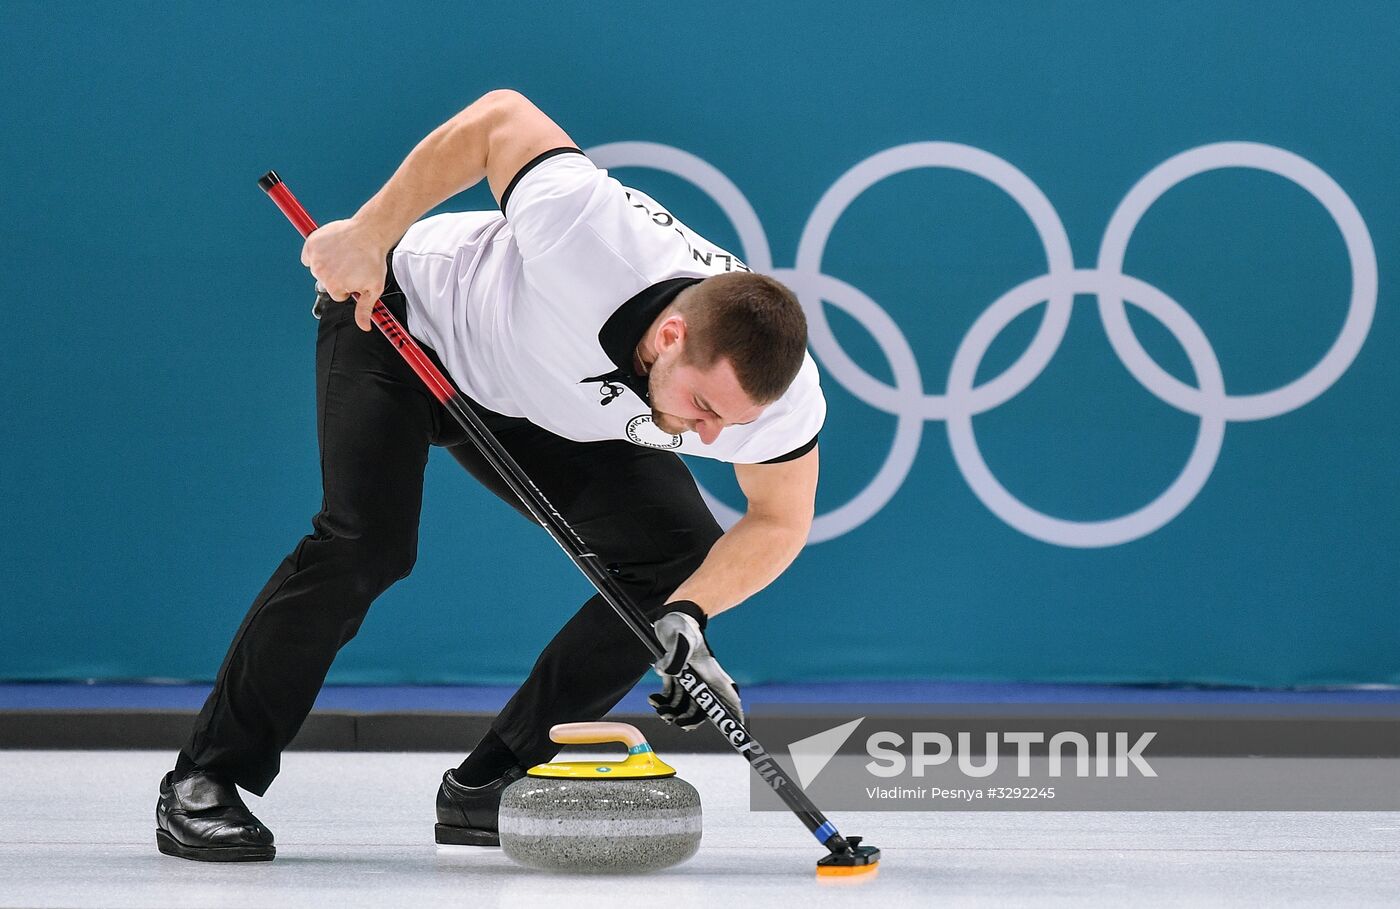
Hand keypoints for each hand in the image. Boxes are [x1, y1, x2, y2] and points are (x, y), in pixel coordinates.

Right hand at [300, 216, 390, 330]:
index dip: (348, 286)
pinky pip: (308, 255)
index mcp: (334, 286)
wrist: (370, 232)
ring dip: (327, 264)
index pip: (338, 294)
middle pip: (326, 282)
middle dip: (338, 276)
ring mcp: (315, 258)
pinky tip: (331, 250)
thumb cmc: (373, 259)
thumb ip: (365, 309)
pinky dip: (316, 253)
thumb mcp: (374, 288)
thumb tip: (364, 327)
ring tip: (344, 255)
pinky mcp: (311, 243)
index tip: (355, 275)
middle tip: (352, 263)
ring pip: (317, 269)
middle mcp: (321, 273)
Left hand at [647, 601, 743, 730]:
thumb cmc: (682, 627)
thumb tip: (668, 674)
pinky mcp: (678, 679)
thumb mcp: (681, 639)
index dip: (733, 719)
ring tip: (658, 707)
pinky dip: (663, 702)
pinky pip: (673, 699)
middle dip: (689, 720)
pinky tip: (653, 698)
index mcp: (713, 677)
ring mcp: (692, 682)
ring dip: (671, 713)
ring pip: (686, 708)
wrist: (670, 619)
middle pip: (704, 711)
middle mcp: (705, 682)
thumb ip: (676, 657)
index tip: (735, 734)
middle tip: (674, 721)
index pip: (730, 702)